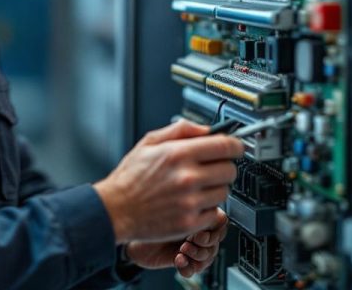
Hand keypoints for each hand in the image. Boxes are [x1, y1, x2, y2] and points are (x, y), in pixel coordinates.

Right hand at [94, 119, 242, 243]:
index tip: (236, 147)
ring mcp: (190, 202)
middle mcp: (187, 177)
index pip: (225, 145)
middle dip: (224, 166)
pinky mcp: (190, 223)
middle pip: (230, 170)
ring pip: (224, 192)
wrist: (115, 209)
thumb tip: (206, 129)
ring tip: (197, 187)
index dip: (235, 145)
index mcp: (178, 154)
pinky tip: (192, 203)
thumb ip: (180, 130)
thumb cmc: (130, 178)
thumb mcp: (149, 142)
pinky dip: (207, 209)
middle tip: (212, 168)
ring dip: (215, 188)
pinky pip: (215, 213)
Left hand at [122, 208, 228, 271]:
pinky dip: (188, 266)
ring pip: (209, 255)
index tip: (200, 227)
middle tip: (191, 239)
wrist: (130, 233)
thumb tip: (204, 209)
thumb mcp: (168, 205)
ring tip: (183, 249)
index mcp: (196, 211)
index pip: (219, 220)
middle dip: (205, 241)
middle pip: (216, 240)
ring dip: (197, 254)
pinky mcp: (183, 260)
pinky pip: (195, 269)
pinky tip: (178, 260)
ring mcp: (190, 245)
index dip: (212, 227)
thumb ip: (187, 205)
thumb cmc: (145, 213)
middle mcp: (195, 228)